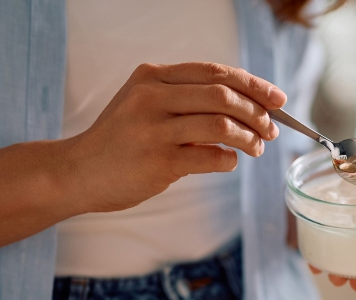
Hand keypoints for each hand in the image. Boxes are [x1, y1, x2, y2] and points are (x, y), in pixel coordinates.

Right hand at [62, 62, 283, 214]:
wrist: (78, 171)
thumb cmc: (120, 140)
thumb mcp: (144, 103)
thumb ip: (185, 98)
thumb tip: (247, 105)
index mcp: (152, 76)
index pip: (215, 72)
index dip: (253, 84)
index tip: (277, 98)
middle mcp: (152, 97)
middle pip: (224, 96)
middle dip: (257, 113)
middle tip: (271, 129)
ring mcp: (154, 129)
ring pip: (222, 126)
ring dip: (249, 138)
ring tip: (256, 148)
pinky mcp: (159, 162)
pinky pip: (211, 158)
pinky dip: (229, 160)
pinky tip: (229, 162)